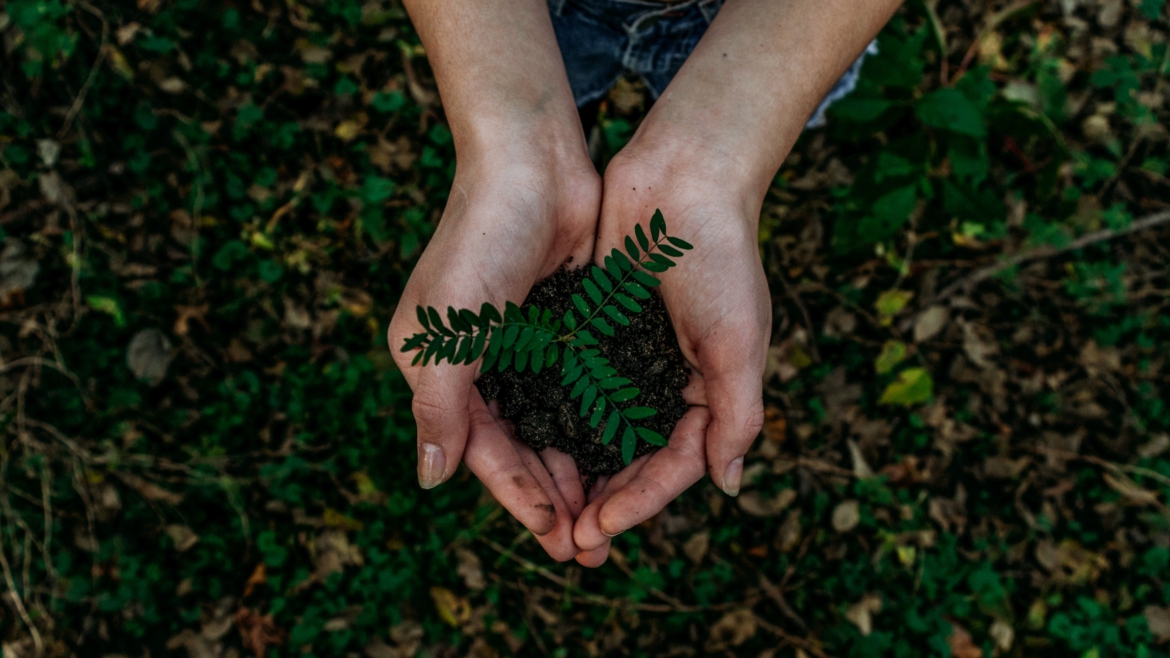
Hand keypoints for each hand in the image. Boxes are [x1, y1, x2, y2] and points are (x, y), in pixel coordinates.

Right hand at [388, 143, 599, 560]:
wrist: (533, 161)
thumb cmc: (480, 240)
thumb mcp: (448, 330)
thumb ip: (439, 407)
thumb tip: (430, 480)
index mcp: (439, 368)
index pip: (482, 450)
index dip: (518, 497)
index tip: (556, 538)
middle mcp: (479, 363)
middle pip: (519, 447)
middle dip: (552, 497)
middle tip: (590, 547)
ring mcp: (523, 345)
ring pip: (553, 426)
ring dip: (578, 470)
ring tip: (610, 516)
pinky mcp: (563, 326)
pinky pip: (580, 390)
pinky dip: (597, 425)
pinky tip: (624, 455)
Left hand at [572, 149, 769, 566]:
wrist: (683, 177)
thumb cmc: (720, 257)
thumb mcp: (738, 341)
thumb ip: (737, 414)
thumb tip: (727, 486)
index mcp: (708, 391)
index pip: (673, 465)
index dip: (639, 501)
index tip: (599, 528)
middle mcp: (666, 381)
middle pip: (632, 459)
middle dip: (603, 501)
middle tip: (567, 542)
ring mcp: (628, 357)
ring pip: (596, 430)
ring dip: (574, 471)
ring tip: (545, 510)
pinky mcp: (594, 329)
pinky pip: (572, 385)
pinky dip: (554, 417)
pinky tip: (526, 444)